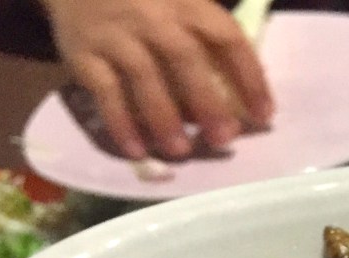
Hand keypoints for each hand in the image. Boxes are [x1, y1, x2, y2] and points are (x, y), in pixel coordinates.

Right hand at [41, 0, 273, 159]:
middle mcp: (154, 16)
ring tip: (180, 151)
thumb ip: (208, 36)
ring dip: (164, 118)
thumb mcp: (181, 0)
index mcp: (187, 3)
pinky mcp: (84, 53)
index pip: (227, 37)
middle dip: (207, 102)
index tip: (264, 115)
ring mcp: (117, 34)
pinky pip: (104, 91)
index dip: (250, 77)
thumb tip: (242, 96)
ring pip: (144, 77)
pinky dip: (120, 122)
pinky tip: (135, 150)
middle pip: (185, 59)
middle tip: (223, 139)